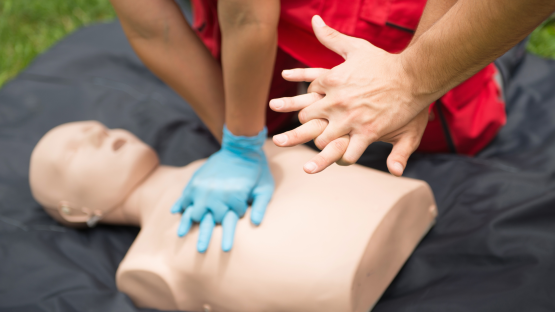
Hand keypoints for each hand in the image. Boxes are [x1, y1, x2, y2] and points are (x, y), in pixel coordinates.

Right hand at [171, 126, 273, 251]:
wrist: (241, 148)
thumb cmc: (257, 170)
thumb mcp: (265, 188)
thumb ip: (261, 206)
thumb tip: (256, 223)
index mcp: (233, 198)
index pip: (230, 220)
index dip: (230, 227)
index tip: (228, 239)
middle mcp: (216, 195)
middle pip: (209, 221)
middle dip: (205, 235)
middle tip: (200, 250)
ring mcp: (203, 189)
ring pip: (193, 212)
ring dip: (188, 224)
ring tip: (181, 235)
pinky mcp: (196, 182)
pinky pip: (184, 196)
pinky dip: (180, 205)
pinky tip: (176, 213)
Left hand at [270, 15, 435, 174]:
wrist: (413, 75)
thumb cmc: (385, 62)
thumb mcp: (355, 47)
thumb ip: (332, 37)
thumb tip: (314, 20)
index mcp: (331, 81)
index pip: (307, 95)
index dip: (303, 103)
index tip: (303, 110)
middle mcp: (336, 101)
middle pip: (307, 120)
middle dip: (303, 129)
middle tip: (291, 139)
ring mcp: (350, 118)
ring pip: (323, 140)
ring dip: (321, 148)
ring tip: (314, 159)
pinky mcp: (367, 132)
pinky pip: (349, 153)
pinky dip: (344, 159)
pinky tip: (343, 160)